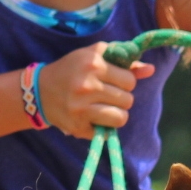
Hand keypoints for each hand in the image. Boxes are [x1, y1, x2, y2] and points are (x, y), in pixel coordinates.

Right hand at [38, 43, 155, 139]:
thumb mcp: (95, 57)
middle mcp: (87, 85)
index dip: (125, 82)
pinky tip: (90, 117)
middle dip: (121, 99)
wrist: (39, 91)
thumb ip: (124, 61)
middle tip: (106, 95)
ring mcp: (81, 108)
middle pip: (128, 100)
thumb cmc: (72, 69)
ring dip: (115, 115)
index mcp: (93, 63)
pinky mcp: (77, 126)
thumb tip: (151, 70)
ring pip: (121, 118)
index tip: (113, 81)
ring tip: (103, 108)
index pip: (130, 80)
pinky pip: (105, 132)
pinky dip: (101, 127)